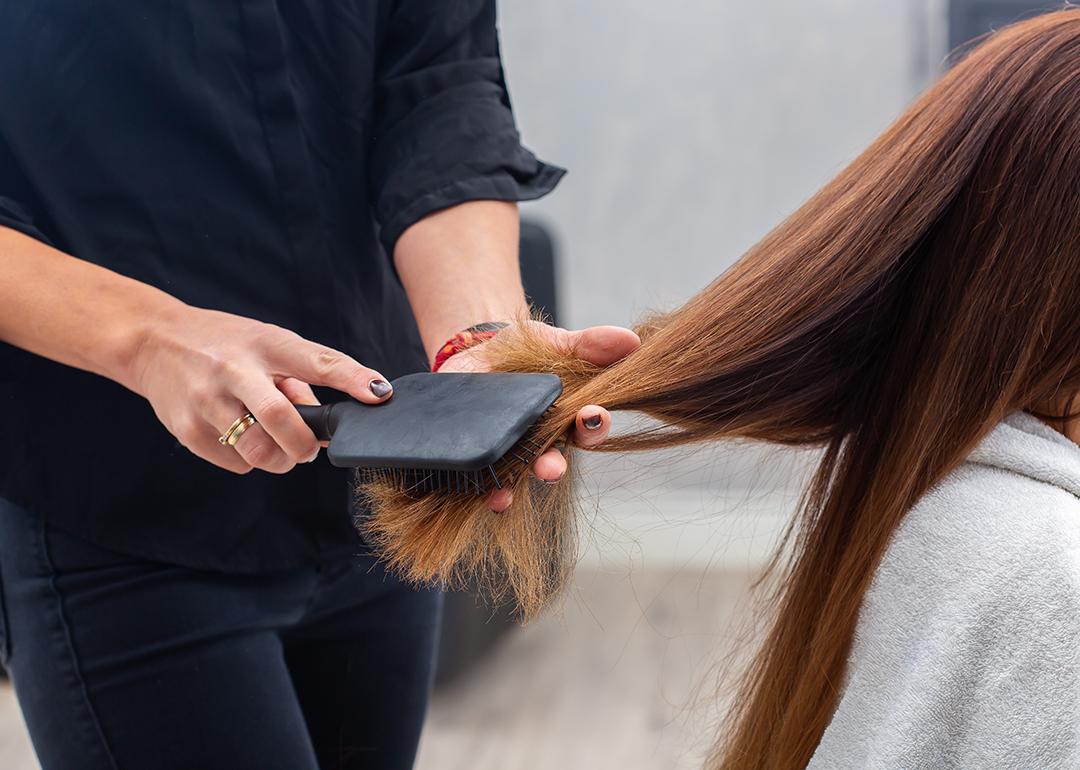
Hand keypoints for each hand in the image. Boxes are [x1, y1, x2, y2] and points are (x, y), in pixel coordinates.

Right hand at [127, 305, 393, 473]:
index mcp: (265, 344)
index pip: (317, 361)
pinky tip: (240, 436)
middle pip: (281, 419)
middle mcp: (234, 370)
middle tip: (308, 448)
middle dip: (304, 445)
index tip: (380, 394)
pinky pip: (236, 463)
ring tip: (272, 439)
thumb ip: (302, 379)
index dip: (352, 379)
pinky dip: (249, 459)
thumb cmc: (225, 344)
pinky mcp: (187, 429)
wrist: (152, 341)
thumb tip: (325, 428)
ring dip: (279, 459)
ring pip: (259, 452)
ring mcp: (206, 401)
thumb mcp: (267, 344)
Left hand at [437, 321, 640, 510]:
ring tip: (503, 496)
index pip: (586, 428)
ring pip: (512, 478)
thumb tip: (631, 339)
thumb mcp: (557, 342)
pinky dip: (476, 489)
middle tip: (551, 470)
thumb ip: (590, 344)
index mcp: (567, 417)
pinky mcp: (477, 453)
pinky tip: (477, 494)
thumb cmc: (525, 352)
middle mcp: (540, 442)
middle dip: (552, 468)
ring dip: (510, 488)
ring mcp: (508, 451)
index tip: (592, 416)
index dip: (592, 426)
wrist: (476, 350)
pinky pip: (477, 478)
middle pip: (551, 461)